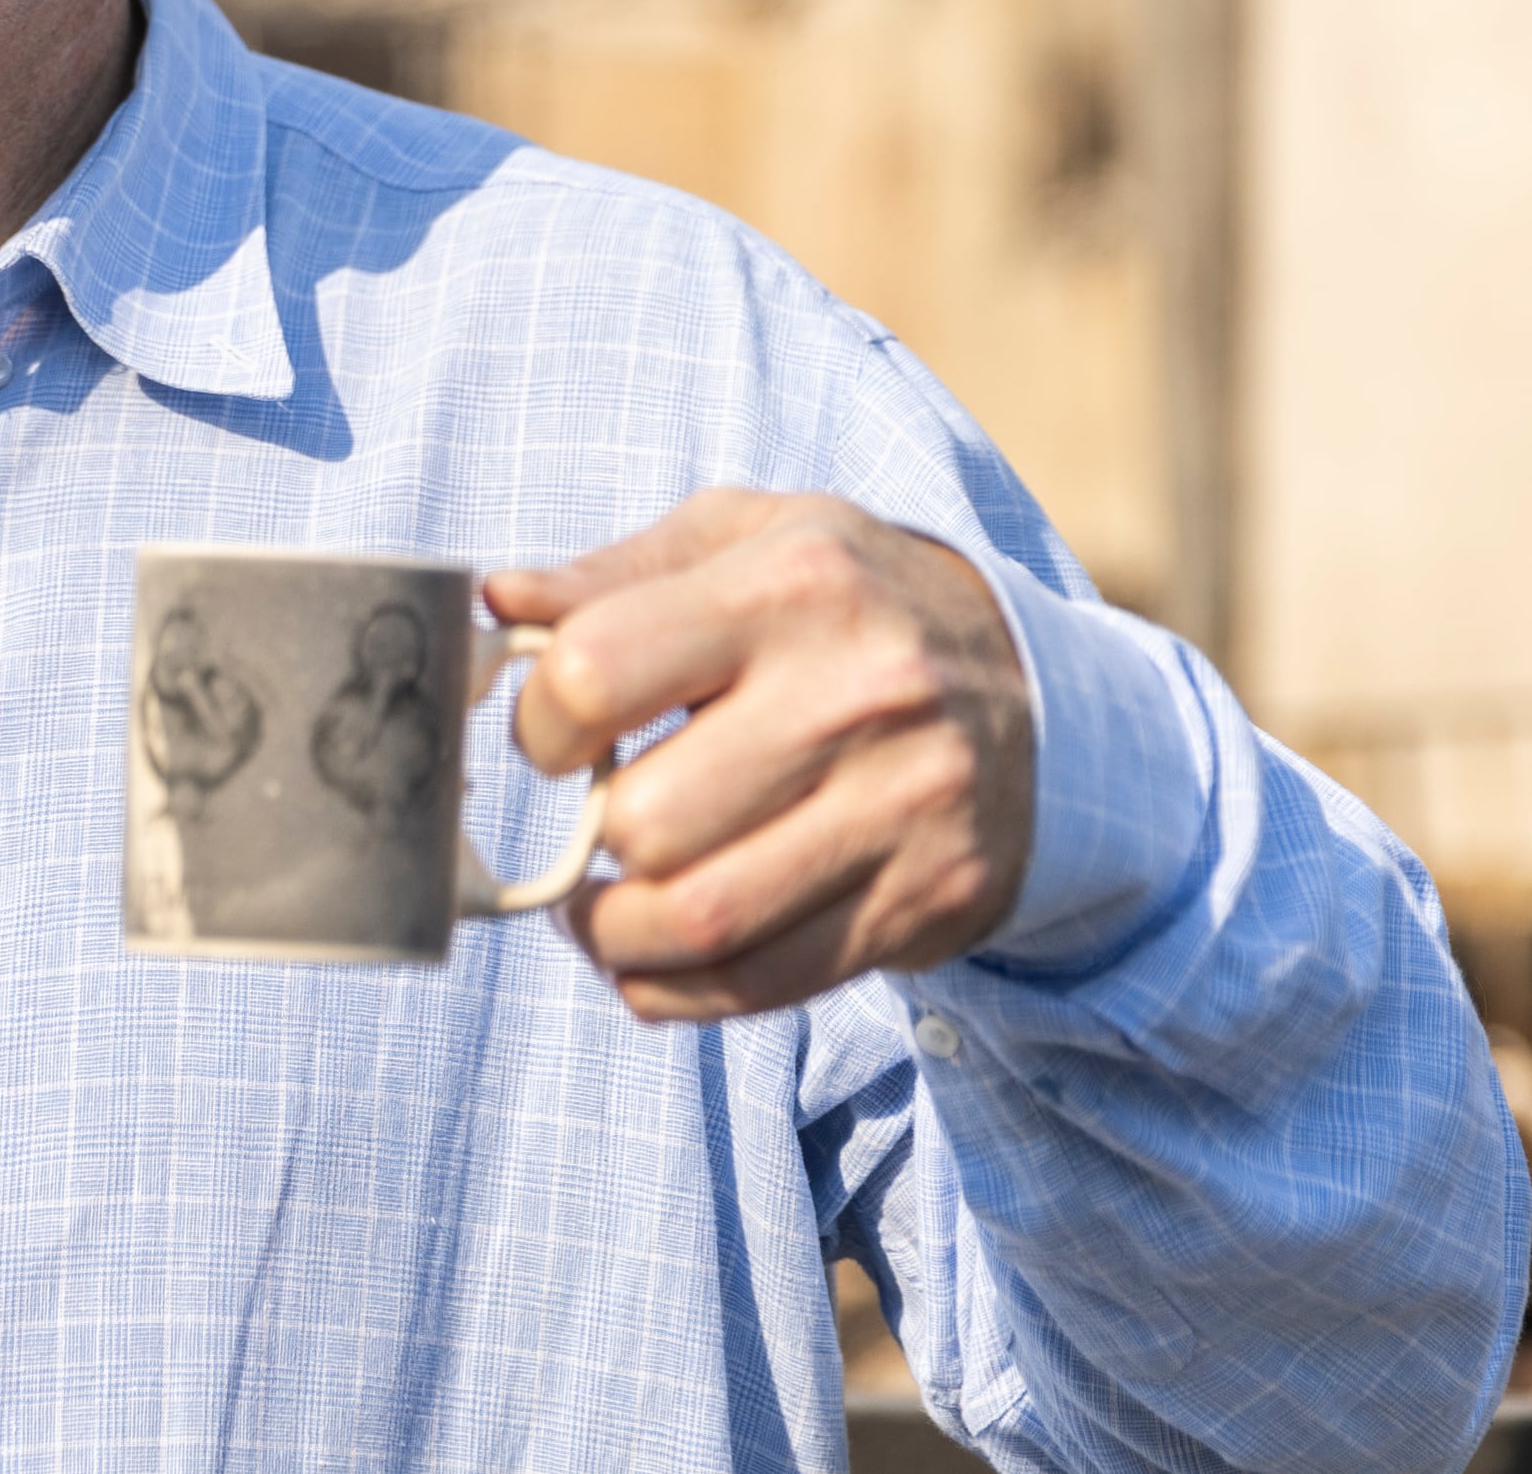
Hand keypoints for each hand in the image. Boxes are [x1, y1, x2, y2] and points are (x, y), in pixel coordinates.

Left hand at [486, 491, 1036, 1024]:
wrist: (1036, 689)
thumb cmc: (850, 603)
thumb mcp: (747, 540)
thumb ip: (614, 575)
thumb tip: (495, 609)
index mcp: (792, 584)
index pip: (596, 672)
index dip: (541, 724)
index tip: (557, 738)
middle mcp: (860, 692)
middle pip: (648, 821)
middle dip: (594, 841)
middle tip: (601, 825)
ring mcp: (903, 806)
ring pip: (701, 920)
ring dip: (616, 938)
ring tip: (605, 913)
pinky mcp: (929, 898)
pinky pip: (764, 984)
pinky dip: (678, 993)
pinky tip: (657, 961)